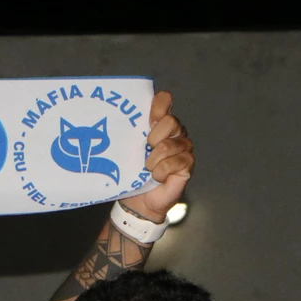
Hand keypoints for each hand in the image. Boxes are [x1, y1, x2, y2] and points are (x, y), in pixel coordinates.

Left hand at [120, 91, 193, 223]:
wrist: (138, 200)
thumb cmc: (132, 173)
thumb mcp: (127, 150)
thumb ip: (128, 133)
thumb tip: (112, 119)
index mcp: (159, 123)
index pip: (164, 100)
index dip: (158, 106)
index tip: (148, 121)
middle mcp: (175, 132)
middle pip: (170, 121)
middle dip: (153, 138)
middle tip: (145, 150)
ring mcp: (184, 147)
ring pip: (170, 145)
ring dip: (153, 160)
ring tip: (147, 168)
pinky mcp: (188, 164)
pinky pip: (176, 162)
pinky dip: (161, 171)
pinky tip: (157, 177)